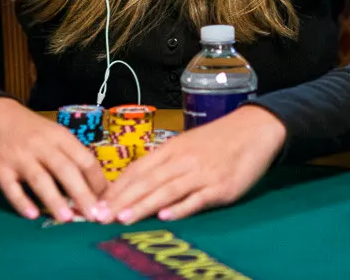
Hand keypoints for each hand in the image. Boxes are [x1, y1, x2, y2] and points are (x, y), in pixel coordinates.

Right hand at [0, 97, 106, 222]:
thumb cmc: (31, 131)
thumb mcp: (53, 135)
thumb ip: (69, 158)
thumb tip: (92, 188)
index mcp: (59, 137)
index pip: (84, 159)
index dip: (97, 181)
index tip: (106, 200)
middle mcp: (41, 146)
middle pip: (65, 170)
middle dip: (81, 193)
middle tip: (93, 215)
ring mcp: (19, 158)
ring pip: (40, 180)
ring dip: (54, 199)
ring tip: (67, 219)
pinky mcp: (0, 169)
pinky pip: (12, 188)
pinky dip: (22, 202)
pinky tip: (32, 215)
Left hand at [96, 105, 286, 224]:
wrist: (254, 130)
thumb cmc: (218, 140)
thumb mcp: (187, 146)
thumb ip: (164, 164)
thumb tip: (136, 183)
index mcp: (171, 150)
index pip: (137, 170)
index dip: (115, 188)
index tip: (95, 203)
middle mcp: (182, 160)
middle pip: (146, 182)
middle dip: (121, 200)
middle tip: (99, 216)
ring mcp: (201, 173)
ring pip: (166, 190)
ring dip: (143, 205)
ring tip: (123, 218)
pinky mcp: (220, 186)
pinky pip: (197, 198)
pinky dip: (181, 207)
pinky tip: (166, 216)